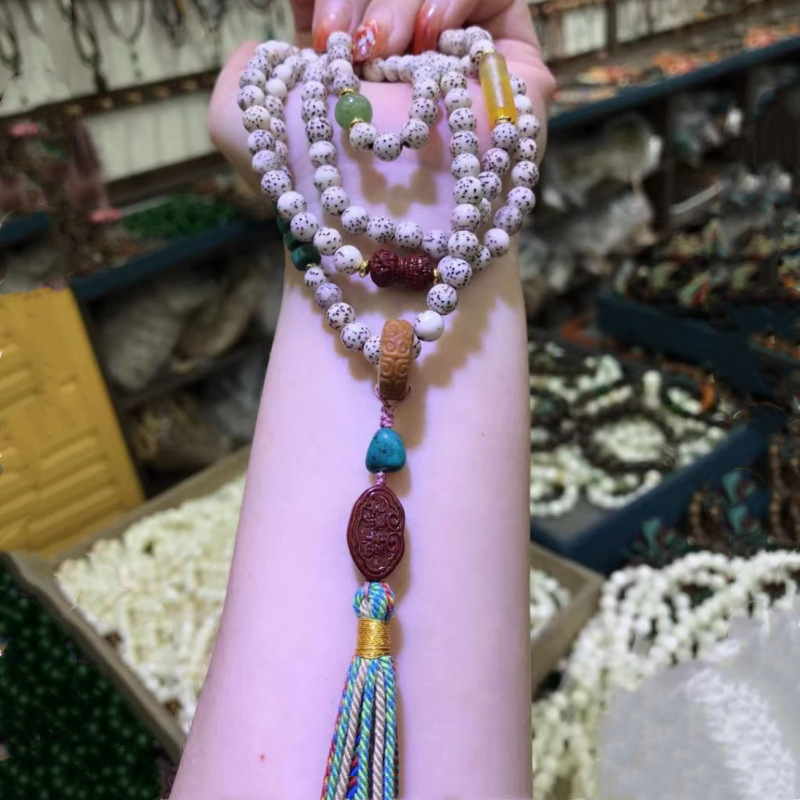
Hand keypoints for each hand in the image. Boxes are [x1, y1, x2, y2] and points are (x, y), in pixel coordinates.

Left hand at [209, 0, 553, 239]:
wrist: (376, 226)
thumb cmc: (309, 184)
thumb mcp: (238, 120)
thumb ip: (243, 71)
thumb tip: (269, 47)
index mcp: (353, 73)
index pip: (344, 4)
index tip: (311, 9)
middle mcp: (406, 68)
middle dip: (358, 0)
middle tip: (337, 41)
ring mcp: (457, 70)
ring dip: (399, 5)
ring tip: (377, 50)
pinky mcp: (509, 75)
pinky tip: (427, 37)